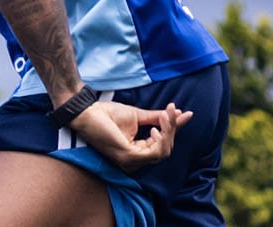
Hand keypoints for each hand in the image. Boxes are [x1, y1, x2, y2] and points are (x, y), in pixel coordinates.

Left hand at [67, 101, 192, 172]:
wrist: (88, 111)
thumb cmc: (107, 113)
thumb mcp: (138, 116)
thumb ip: (157, 118)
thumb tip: (179, 113)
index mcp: (136, 153)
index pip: (161, 144)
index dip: (174, 129)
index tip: (184, 112)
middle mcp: (134, 162)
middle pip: (165, 149)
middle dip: (173, 129)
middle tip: (173, 109)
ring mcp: (131, 162)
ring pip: (162, 151)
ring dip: (169, 131)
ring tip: (166, 115)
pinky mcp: (129, 158)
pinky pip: (155, 153)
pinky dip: (161, 138)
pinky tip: (157, 127)